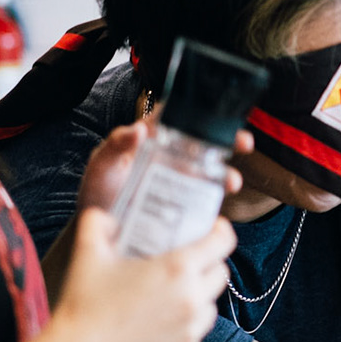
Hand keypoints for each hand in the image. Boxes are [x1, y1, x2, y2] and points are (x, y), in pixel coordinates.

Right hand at [31, 212, 234, 341]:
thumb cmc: (82, 305)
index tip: (212, 229)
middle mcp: (192, 301)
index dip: (220, 231)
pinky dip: (182, 336)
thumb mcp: (87, 253)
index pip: (223, 241)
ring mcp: (191, 334)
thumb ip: (98, 222)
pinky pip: (193, 341)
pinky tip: (157, 333)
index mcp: (177, 269)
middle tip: (187, 266)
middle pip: (220, 274)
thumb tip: (108, 216)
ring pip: (210, 310)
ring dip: (198, 302)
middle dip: (208, 266)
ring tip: (170, 301)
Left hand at [76, 118, 250, 214]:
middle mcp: (169, 156)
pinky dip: (217, 200)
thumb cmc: (97, 193)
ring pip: (210, 170)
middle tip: (244, 142)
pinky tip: (221, 206)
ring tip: (232, 182)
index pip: (177, 115)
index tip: (216, 108)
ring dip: (227, 173)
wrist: (98, 233)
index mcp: (151, 138)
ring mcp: (178, 181)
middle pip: (203, 140)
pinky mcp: (183, 205)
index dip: (197, 107)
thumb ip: (115, 144)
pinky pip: (205, 199)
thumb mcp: (101, 165)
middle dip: (228, 138)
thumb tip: (137, 129)